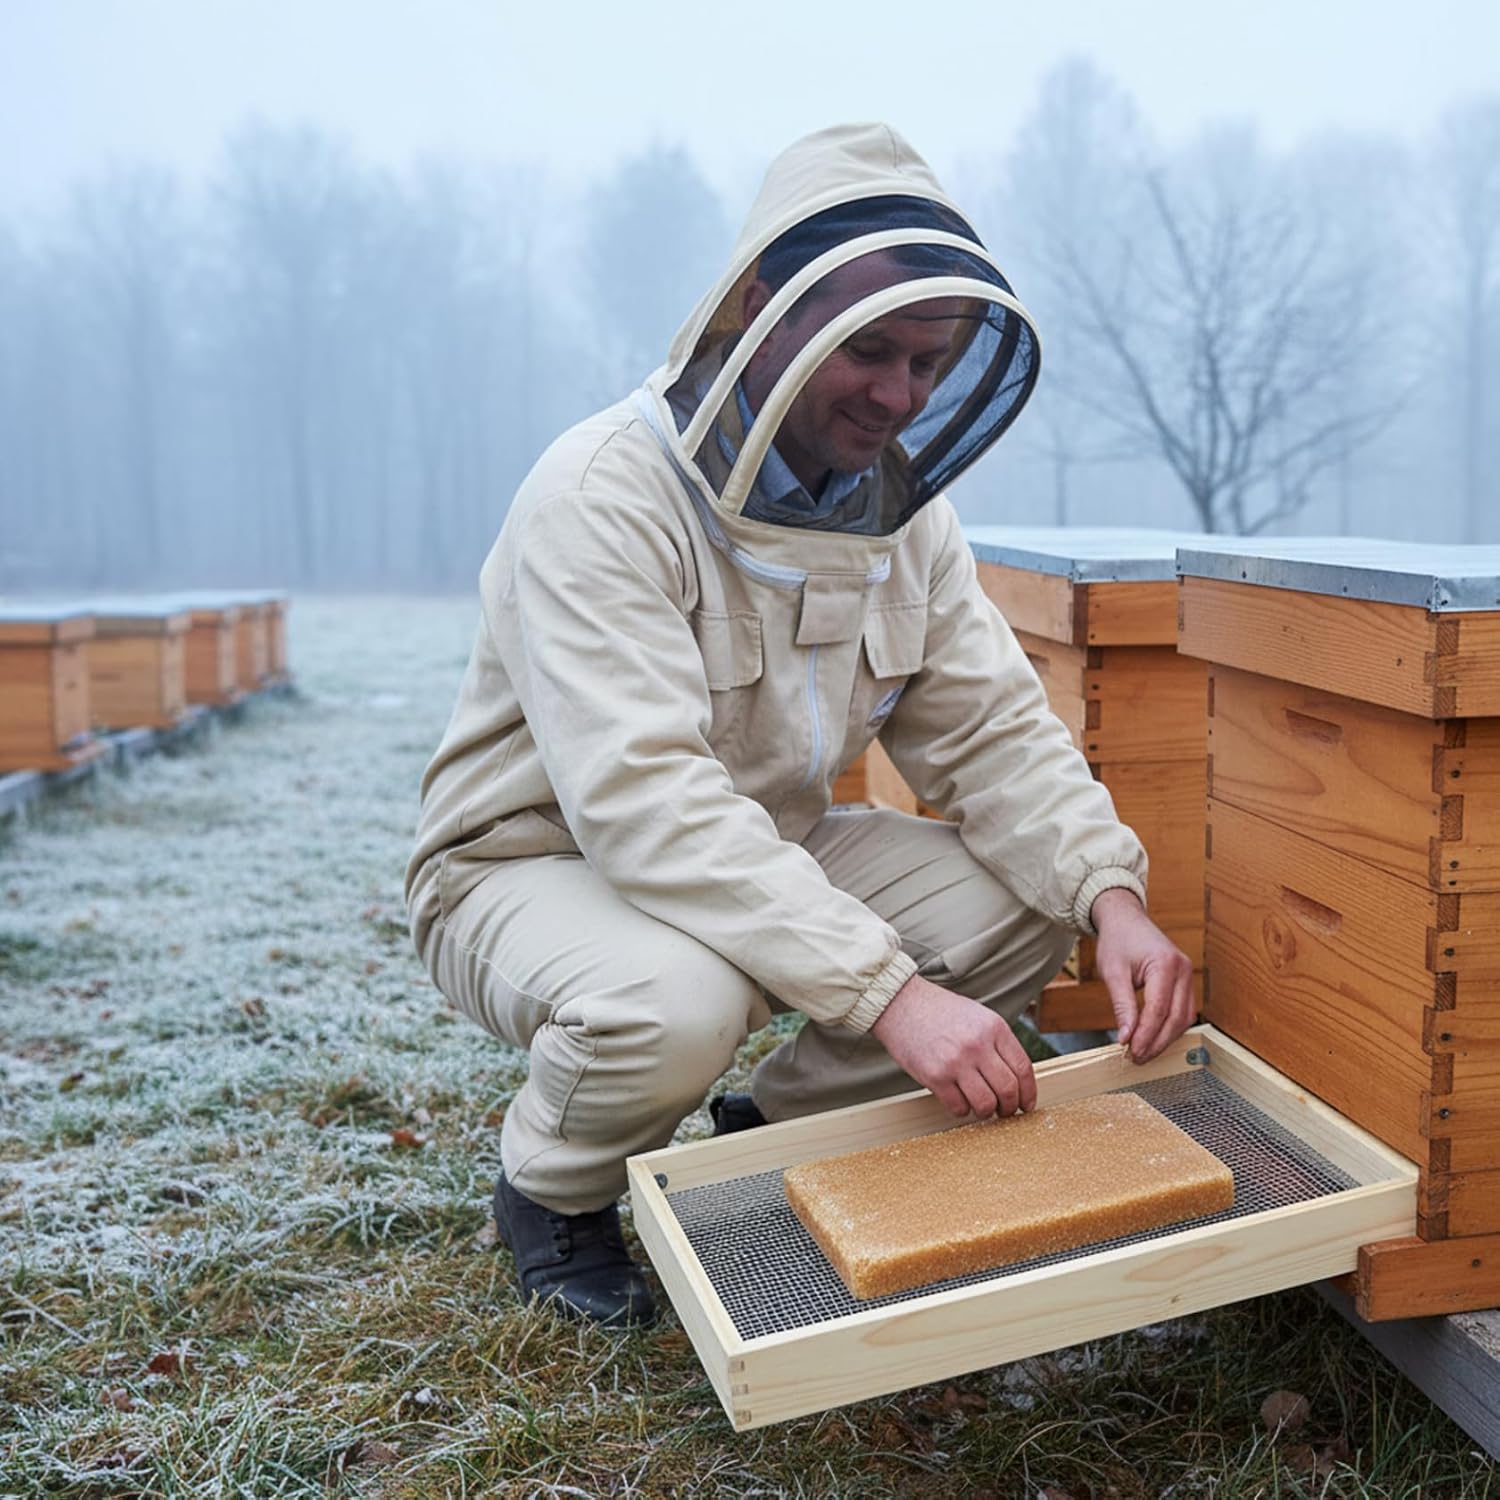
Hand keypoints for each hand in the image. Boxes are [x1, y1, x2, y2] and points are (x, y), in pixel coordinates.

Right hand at [871, 973, 1036, 1117]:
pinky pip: (958, 1107)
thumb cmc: (940, 1012)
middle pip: (1008, 1089)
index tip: (1026, 1104)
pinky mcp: (934, 1076)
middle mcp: (978, 1044)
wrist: (902, 1004)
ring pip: (985, 1104)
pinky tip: (958, 1101)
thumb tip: (1016, 1078)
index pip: (1023, 1068)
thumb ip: (998, 1043)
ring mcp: (956, 1061)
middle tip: (1004, 1111)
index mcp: (994, 1027)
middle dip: (1009, 1108)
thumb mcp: (979, 1016)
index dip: (1028, 1092)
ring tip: (981, 1108)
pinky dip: (962, 1110)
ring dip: (986, 1112)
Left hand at [1090, 887, 1195, 1062]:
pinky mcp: (1184, 982)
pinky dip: (1169, 1027)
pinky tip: (1153, 1038)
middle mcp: (1183, 970)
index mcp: (1166, 964)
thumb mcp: (1112, 972)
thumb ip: (1122, 1006)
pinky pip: (1183, 1011)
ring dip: (1166, 1038)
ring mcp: (1188, 976)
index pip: (1159, 1009)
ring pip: (1184, 1018)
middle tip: (1137, 1058)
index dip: (1146, 1034)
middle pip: (1177, 1017)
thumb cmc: (1117, 941)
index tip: (1131, 1052)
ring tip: (1143, 1053)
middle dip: (1157, 1042)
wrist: (1125, 920)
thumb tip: (1126, 1038)